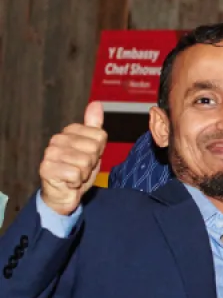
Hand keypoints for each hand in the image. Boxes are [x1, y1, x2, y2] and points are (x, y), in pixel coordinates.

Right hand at [39, 102, 106, 216]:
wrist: (63, 194)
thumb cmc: (77, 170)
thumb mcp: (92, 148)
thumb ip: (94, 127)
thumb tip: (96, 103)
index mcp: (69, 132)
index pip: (100, 136)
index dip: (99, 151)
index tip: (89, 157)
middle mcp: (57, 139)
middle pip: (94, 149)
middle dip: (92, 163)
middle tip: (81, 168)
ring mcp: (50, 153)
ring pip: (85, 162)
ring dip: (84, 173)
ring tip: (75, 175)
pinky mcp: (46, 168)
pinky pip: (75, 174)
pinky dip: (76, 182)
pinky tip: (69, 182)